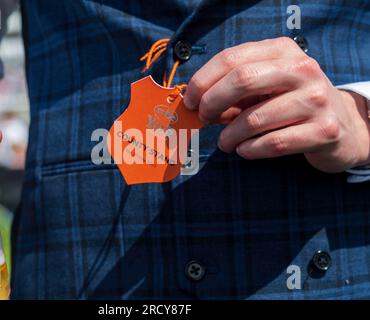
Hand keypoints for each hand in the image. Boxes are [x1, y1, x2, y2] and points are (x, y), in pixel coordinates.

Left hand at [184, 37, 369, 172]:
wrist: (342, 126)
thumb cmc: (290, 104)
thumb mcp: (264, 87)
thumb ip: (232, 90)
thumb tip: (194, 104)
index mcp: (282, 51)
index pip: (231, 58)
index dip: (203, 81)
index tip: (189, 101)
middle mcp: (302, 69)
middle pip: (242, 79)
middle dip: (212, 103)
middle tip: (203, 119)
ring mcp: (316, 99)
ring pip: (255, 118)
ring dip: (229, 135)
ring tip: (225, 143)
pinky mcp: (324, 130)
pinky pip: (274, 143)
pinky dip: (249, 150)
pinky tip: (243, 150)